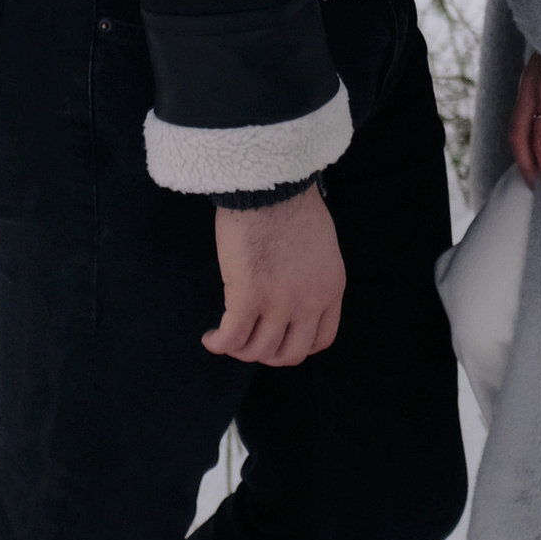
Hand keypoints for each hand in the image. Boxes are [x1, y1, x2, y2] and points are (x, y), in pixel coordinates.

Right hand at [205, 186, 344, 363]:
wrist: (271, 184)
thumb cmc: (290, 203)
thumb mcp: (320, 245)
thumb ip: (312, 273)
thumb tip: (292, 287)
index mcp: (330, 288)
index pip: (321, 340)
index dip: (297, 347)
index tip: (280, 340)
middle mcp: (308, 302)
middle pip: (289, 353)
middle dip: (267, 355)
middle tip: (249, 343)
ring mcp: (279, 303)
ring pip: (258, 350)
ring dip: (240, 350)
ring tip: (226, 338)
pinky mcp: (247, 297)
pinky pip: (232, 338)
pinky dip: (219, 344)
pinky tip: (210, 338)